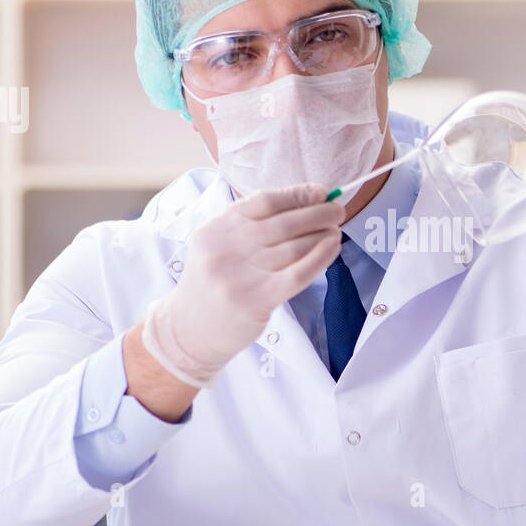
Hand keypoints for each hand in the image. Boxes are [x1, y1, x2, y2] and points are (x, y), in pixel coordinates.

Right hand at [141, 183, 344, 386]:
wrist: (188, 332)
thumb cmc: (213, 286)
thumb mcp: (217, 247)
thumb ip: (249, 227)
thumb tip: (303, 204)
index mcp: (216, 230)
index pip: (263, 202)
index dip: (296, 194)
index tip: (320, 192)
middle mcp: (224, 249)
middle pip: (282, 223)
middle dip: (317, 213)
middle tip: (337, 211)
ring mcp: (239, 275)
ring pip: (293, 248)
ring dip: (321, 235)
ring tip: (336, 230)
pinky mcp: (255, 299)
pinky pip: (296, 274)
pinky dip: (319, 258)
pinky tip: (333, 247)